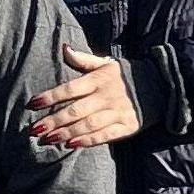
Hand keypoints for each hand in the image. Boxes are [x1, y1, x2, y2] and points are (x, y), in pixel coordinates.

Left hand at [28, 45, 142, 149]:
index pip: (70, 89)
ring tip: (47, 140)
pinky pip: (105, 135)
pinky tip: (71, 145)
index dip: (50, 96)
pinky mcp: (127, 126)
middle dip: (53, 120)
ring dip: (66, 133)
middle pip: (76, 110)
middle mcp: (107, 96)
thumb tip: (64, 48)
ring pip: (88, 124)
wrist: (161, 86)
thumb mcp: (106, 64)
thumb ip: (83, 59)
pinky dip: (88, 140)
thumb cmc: (124, 76)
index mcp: (99, 80)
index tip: (32, 104)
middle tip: (33, 130)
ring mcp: (118, 112)